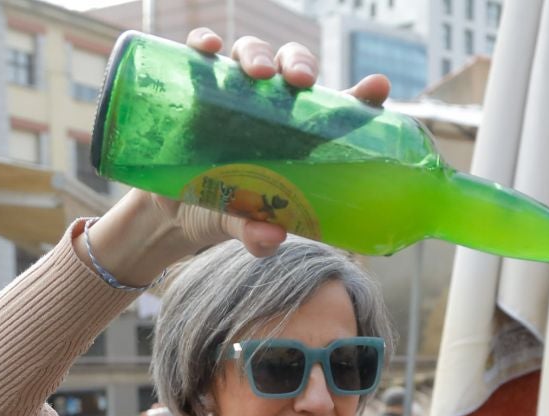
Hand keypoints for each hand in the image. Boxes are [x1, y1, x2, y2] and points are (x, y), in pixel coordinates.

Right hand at [83, 30, 390, 280]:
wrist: (171, 214)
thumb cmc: (224, 211)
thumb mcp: (241, 223)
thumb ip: (255, 233)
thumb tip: (270, 238)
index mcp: (295, 135)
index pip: (335, 108)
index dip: (360, 96)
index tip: (377, 89)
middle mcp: (267, 107)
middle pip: (292, 69)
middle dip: (300, 65)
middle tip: (299, 83)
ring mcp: (231, 93)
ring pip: (251, 54)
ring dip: (256, 55)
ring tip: (258, 74)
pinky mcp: (194, 88)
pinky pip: (200, 54)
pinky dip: (203, 44)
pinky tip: (207, 49)